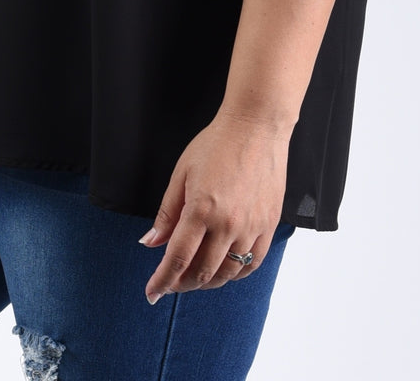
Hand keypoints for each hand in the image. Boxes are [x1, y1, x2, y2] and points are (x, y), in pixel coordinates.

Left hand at [140, 111, 289, 303]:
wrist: (256, 126)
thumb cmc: (217, 143)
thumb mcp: (182, 172)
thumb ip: (167, 213)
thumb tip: (151, 243)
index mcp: (201, 209)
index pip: (178, 259)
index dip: (162, 280)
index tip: (152, 293)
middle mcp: (228, 223)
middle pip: (202, 272)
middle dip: (181, 284)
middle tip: (170, 284)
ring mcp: (251, 226)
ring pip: (227, 273)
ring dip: (207, 281)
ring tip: (194, 277)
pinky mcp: (268, 225)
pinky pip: (252, 263)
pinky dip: (235, 273)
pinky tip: (224, 269)